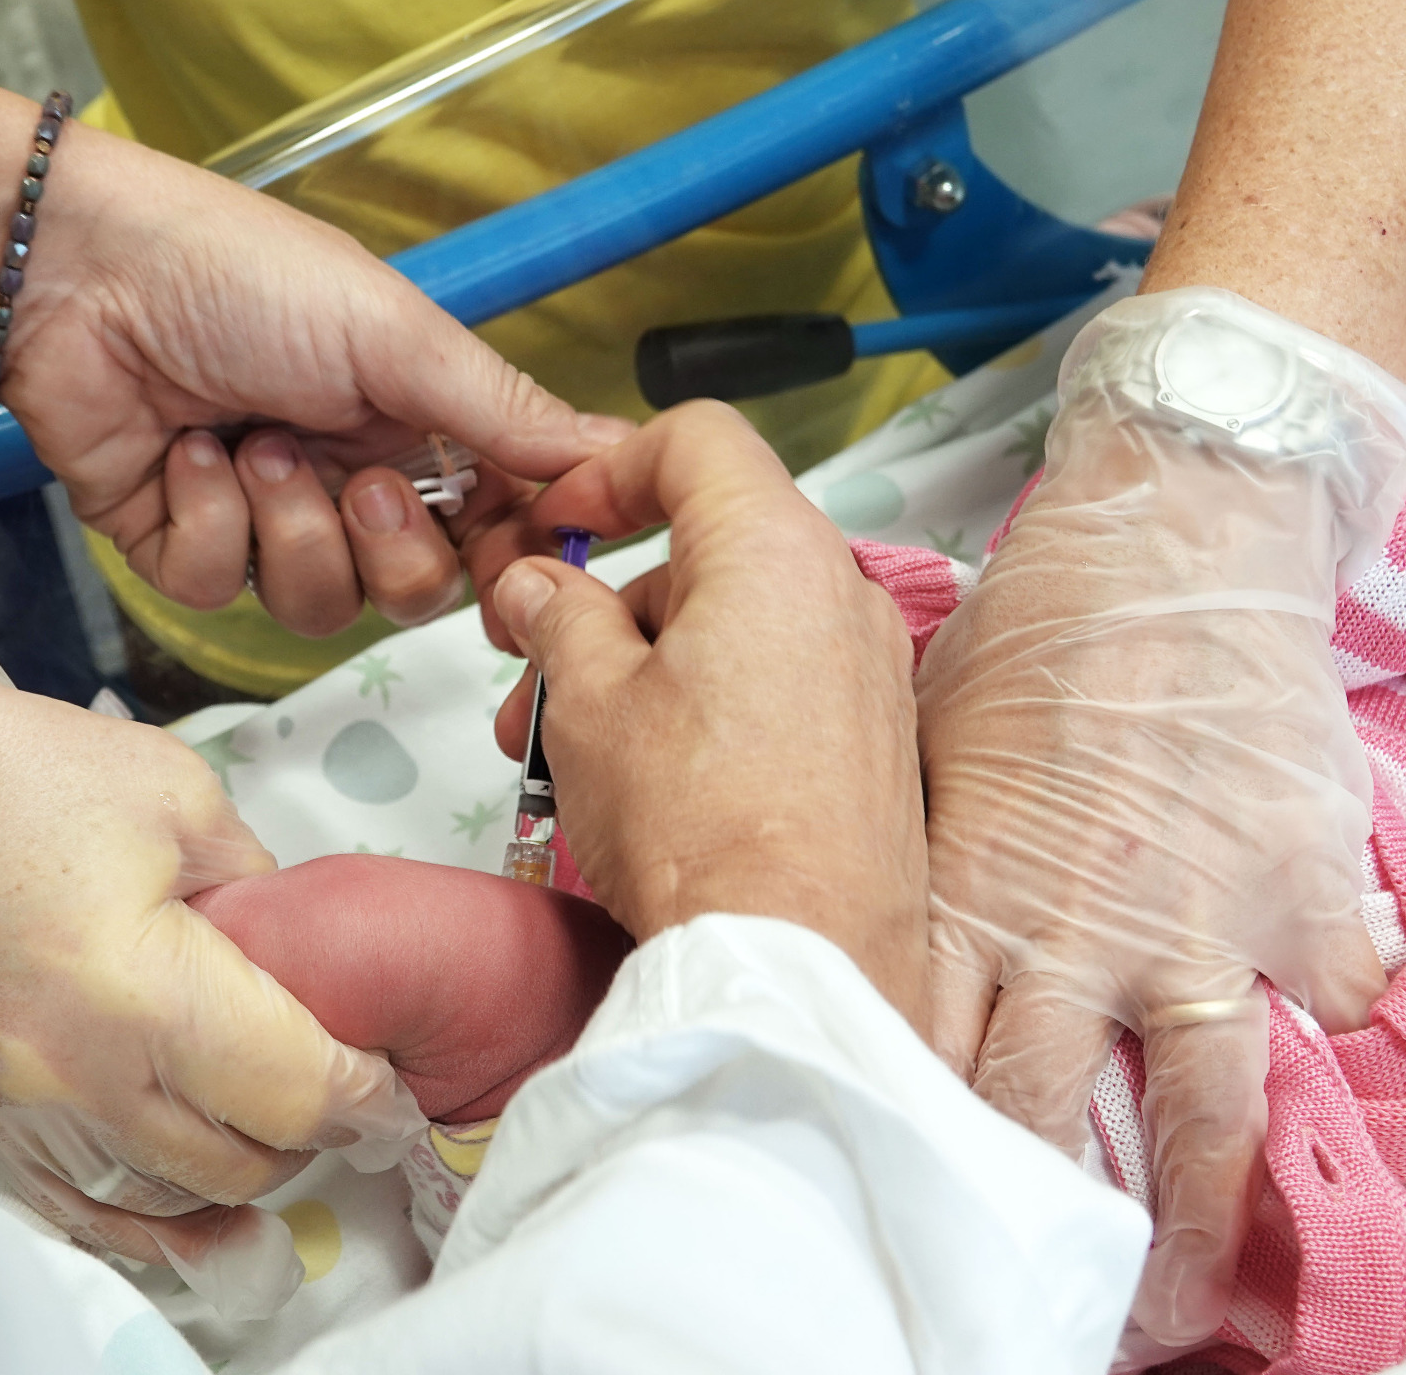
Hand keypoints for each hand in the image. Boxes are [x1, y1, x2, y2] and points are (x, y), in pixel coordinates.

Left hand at [0, 74, 630, 634]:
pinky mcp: (174, 542)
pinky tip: (186, 451)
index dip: (509, 556)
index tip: (523, 561)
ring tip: (251, 443)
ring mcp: (258, 516)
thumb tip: (620, 450)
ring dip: (289, 529)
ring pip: (315, 606)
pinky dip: (207, 521)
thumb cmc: (241, 273)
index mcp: (411, 421)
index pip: (491, 525)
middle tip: (357, 479)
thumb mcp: (393, 333)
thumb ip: (501, 410)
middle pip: (413, 591)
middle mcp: (343, 477)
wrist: (77, 272)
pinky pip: (217, 590)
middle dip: (391, 550)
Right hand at [0, 675, 423, 1315]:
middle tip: (337, 1096)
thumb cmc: (28, 773)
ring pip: (160, 1198)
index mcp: (143, 988)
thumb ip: (260, 897)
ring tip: (269, 1137)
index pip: (291, 1089)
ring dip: (229, 1179)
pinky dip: (141, 1218)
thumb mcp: (184, 801)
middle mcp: (79, 1070)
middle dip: (303, 1136)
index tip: (390, 1091)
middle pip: (233, 1160)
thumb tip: (299, 965)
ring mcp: (22, 1102)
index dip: (360, 1098)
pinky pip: (73, 1205)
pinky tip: (186, 1212)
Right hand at [481, 402, 928, 1022]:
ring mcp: (868, 674)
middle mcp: (839, 596)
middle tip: (531, 670)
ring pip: (732, 628)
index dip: (609, 466)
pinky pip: (773, 689)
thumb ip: (558, 619)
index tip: (555, 523)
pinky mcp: (874, 746)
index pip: (696, 441)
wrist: (799, 965)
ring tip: (562, 757)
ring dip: (638, 670)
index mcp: (774, 551)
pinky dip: (699, 710)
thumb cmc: (702, 831)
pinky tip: (638, 785)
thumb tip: (542, 589)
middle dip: (605, 604)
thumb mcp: (588, 703)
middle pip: (706, 547)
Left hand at [915, 289, 1405, 1348]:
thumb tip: (871, 907)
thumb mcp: (930, 745)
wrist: (1166, 550)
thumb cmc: (1035, 637)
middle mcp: (1075, 938)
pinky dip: (1339, 1076)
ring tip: (1179, 1297)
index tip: (895, 1182)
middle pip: (1036, 1115)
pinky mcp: (1298, 906)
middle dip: (1023, 1205)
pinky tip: (1334, 1133)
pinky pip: (1331, 1026)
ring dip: (1191, 1223)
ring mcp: (1196, 933)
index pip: (915, 1051)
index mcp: (966, 897)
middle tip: (1018, 1264)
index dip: (903, 1128)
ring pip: (1195, 1126)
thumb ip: (919, 851)